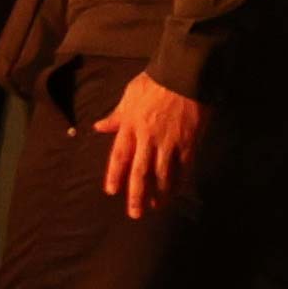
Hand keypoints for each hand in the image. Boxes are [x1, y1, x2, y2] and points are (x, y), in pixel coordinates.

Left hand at [94, 71, 204, 218]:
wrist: (185, 75)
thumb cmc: (155, 83)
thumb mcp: (129, 96)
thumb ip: (116, 116)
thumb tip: (99, 127)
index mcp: (130, 126)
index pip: (119, 156)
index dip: (115, 175)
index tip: (111, 191)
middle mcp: (148, 138)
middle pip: (140, 172)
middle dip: (136, 194)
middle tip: (134, 213)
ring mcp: (169, 142)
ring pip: (162, 174)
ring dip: (159, 193)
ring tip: (155, 206)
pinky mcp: (189, 142)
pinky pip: (184, 166)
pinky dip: (179, 181)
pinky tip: (176, 191)